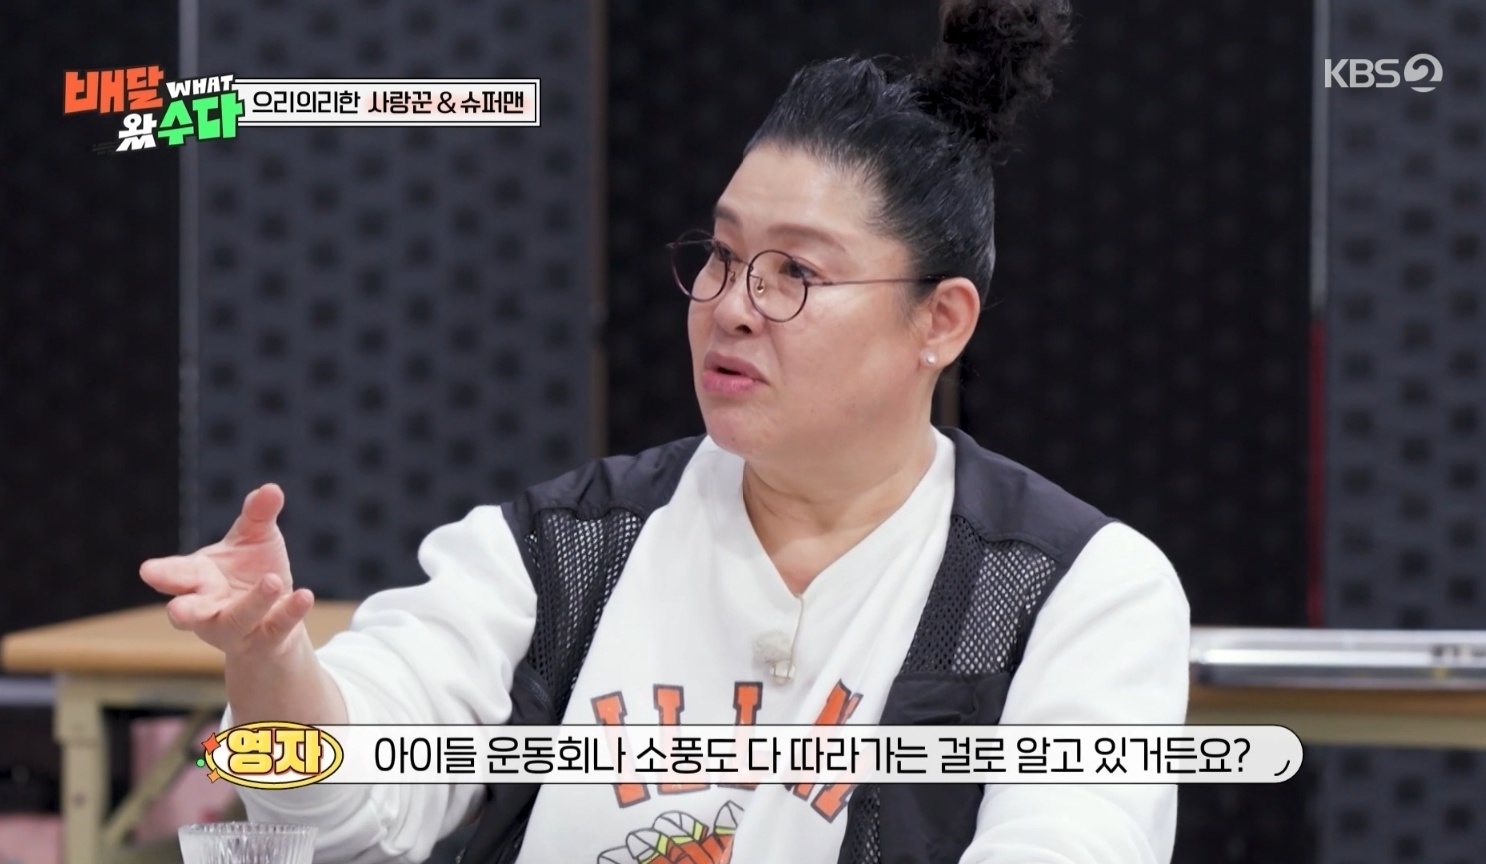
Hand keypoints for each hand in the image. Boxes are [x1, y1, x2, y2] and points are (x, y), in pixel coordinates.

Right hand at [140, 483, 313, 659]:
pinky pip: (276, 628)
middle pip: (191, 612)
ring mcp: (236, 629)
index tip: (149, 571)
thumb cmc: (253, 572)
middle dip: (184, 611)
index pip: (176, 576)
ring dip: (253, 602)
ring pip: (237, 620)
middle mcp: (209, 608)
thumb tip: (270, 488)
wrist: (275, 619)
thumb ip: (258, 515)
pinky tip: (304, 596)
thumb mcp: (255, 539)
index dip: (162, 574)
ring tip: (273, 581)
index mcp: (198, 579)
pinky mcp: (265, 641)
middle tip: (177, 611)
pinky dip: (289, 612)